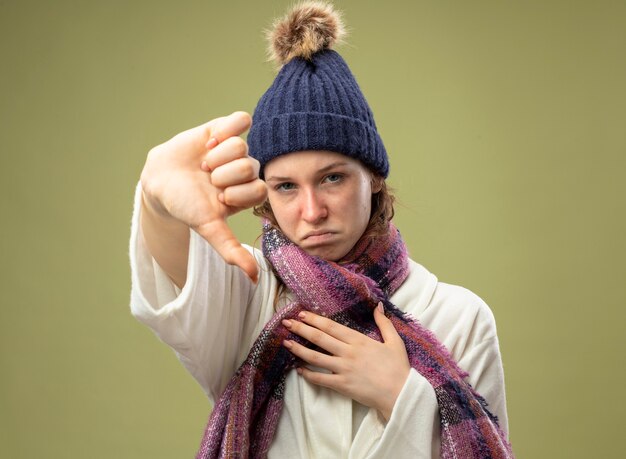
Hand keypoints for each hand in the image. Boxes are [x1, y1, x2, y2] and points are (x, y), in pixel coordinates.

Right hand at [140, 111, 266, 281]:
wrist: (160, 180)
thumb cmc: (186, 206)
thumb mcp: (209, 228)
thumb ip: (230, 249)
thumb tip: (253, 278)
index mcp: (248, 192)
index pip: (260, 189)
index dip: (236, 193)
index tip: (217, 197)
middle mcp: (245, 171)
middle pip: (250, 166)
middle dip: (222, 175)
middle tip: (207, 179)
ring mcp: (236, 150)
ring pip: (241, 146)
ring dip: (216, 156)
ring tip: (203, 163)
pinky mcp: (225, 129)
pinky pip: (240, 120)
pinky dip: (225, 130)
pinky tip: (209, 141)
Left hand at [281, 303, 409, 420]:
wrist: (401, 394)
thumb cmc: (399, 368)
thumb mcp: (395, 341)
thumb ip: (384, 323)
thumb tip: (378, 306)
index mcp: (359, 340)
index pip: (331, 326)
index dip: (315, 319)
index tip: (302, 314)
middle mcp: (348, 352)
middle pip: (319, 338)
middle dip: (301, 329)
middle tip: (287, 323)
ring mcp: (343, 369)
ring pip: (316, 357)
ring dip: (299, 349)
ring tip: (286, 343)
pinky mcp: (342, 385)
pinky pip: (321, 379)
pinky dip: (308, 374)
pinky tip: (299, 369)